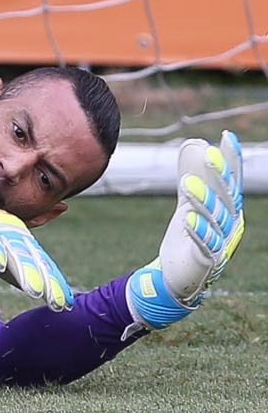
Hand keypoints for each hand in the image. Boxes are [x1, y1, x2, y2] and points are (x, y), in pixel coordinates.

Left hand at [126, 131, 245, 331]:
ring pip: (216, 219)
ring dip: (203, 200)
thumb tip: (194, 143)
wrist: (179, 274)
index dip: (231, 161)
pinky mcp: (207, 260)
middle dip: (218, 175)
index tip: (226, 137)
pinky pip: (205, 243)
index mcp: (229, 209)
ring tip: (186, 183)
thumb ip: (194, 176)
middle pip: (227, 197)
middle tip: (207, 154)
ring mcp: (222, 243)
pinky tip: (187, 218)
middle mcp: (231, 224)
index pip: (232, 181)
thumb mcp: (191, 203)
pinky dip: (197, 230)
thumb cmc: (191, 236)